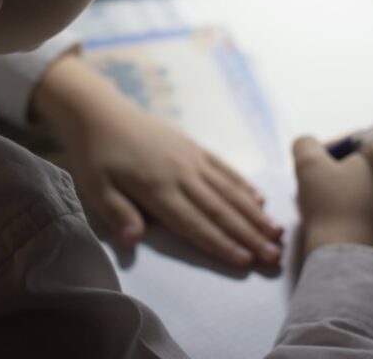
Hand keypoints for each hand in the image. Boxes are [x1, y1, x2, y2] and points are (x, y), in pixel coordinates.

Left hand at [32, 54, 283, 266]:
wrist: (100, 111)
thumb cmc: (95, 154)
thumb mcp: (96, 186)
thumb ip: (118, 213)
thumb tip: (133, 241)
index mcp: (157, 188)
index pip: (194, 223)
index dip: (220, 244)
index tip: (246, 262)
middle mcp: (181, 174)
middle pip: (219, 210)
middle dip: (249, 235)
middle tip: (275, 256)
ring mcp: (191, 158)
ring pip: (228, 190)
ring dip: (254, 213)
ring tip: (277, 233)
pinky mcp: (193, 146)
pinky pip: (223, 168)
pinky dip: (243, 184)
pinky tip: (260, 199)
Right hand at [293, 136, 372, 256]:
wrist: (349, 260)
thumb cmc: (329, 207)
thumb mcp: (307, 165)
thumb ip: (305, 144)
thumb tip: (310, 146)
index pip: (354, 140)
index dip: (328, 150)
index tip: (312, 166)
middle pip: (366, 165)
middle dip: (341, 172)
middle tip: (318, 187)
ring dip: (352, 192)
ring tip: (330, 208)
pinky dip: (363, 211)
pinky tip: (345, 223)